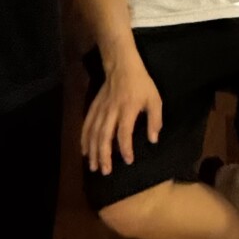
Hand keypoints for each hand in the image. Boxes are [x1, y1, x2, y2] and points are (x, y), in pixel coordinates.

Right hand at [81, 55, 162, 175]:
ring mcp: (100, 109)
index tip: (128, 160)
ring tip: (93, 166)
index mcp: (128, 109)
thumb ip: (155, 120)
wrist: (122, 66)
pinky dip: (84, 139)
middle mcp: (112, 111)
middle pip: (104, 136)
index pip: (124, 132)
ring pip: (93, 132)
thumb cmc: (141, 84)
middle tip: (105, 171)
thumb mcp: (154, 99)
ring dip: (92, 151)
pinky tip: (84, 151)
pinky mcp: (93, 107)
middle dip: (103, 155)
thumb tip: (153, 140)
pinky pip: (86, 125)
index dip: (125, 147)